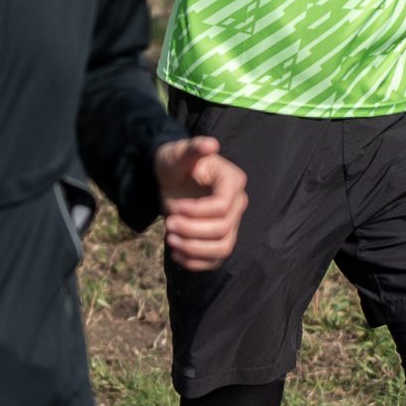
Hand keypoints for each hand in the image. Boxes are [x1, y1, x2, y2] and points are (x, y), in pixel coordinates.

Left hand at [154, 136, 246, 271]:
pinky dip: (195, 262)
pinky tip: (176, 253)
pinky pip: (215, 260)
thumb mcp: (178, 154)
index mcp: (232, 181)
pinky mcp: (219, 240)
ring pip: (223, 248)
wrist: (169, 179)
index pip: (222, 207)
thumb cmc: (175, 163)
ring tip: (170, 240)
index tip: (175, 207)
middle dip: (191, 230)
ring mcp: (231, 223)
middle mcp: (237, 204)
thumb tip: (211, 144)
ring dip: (194, 249)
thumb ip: (193, 149)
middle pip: (222, 229)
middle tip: (168, 224)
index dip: (197, 212)